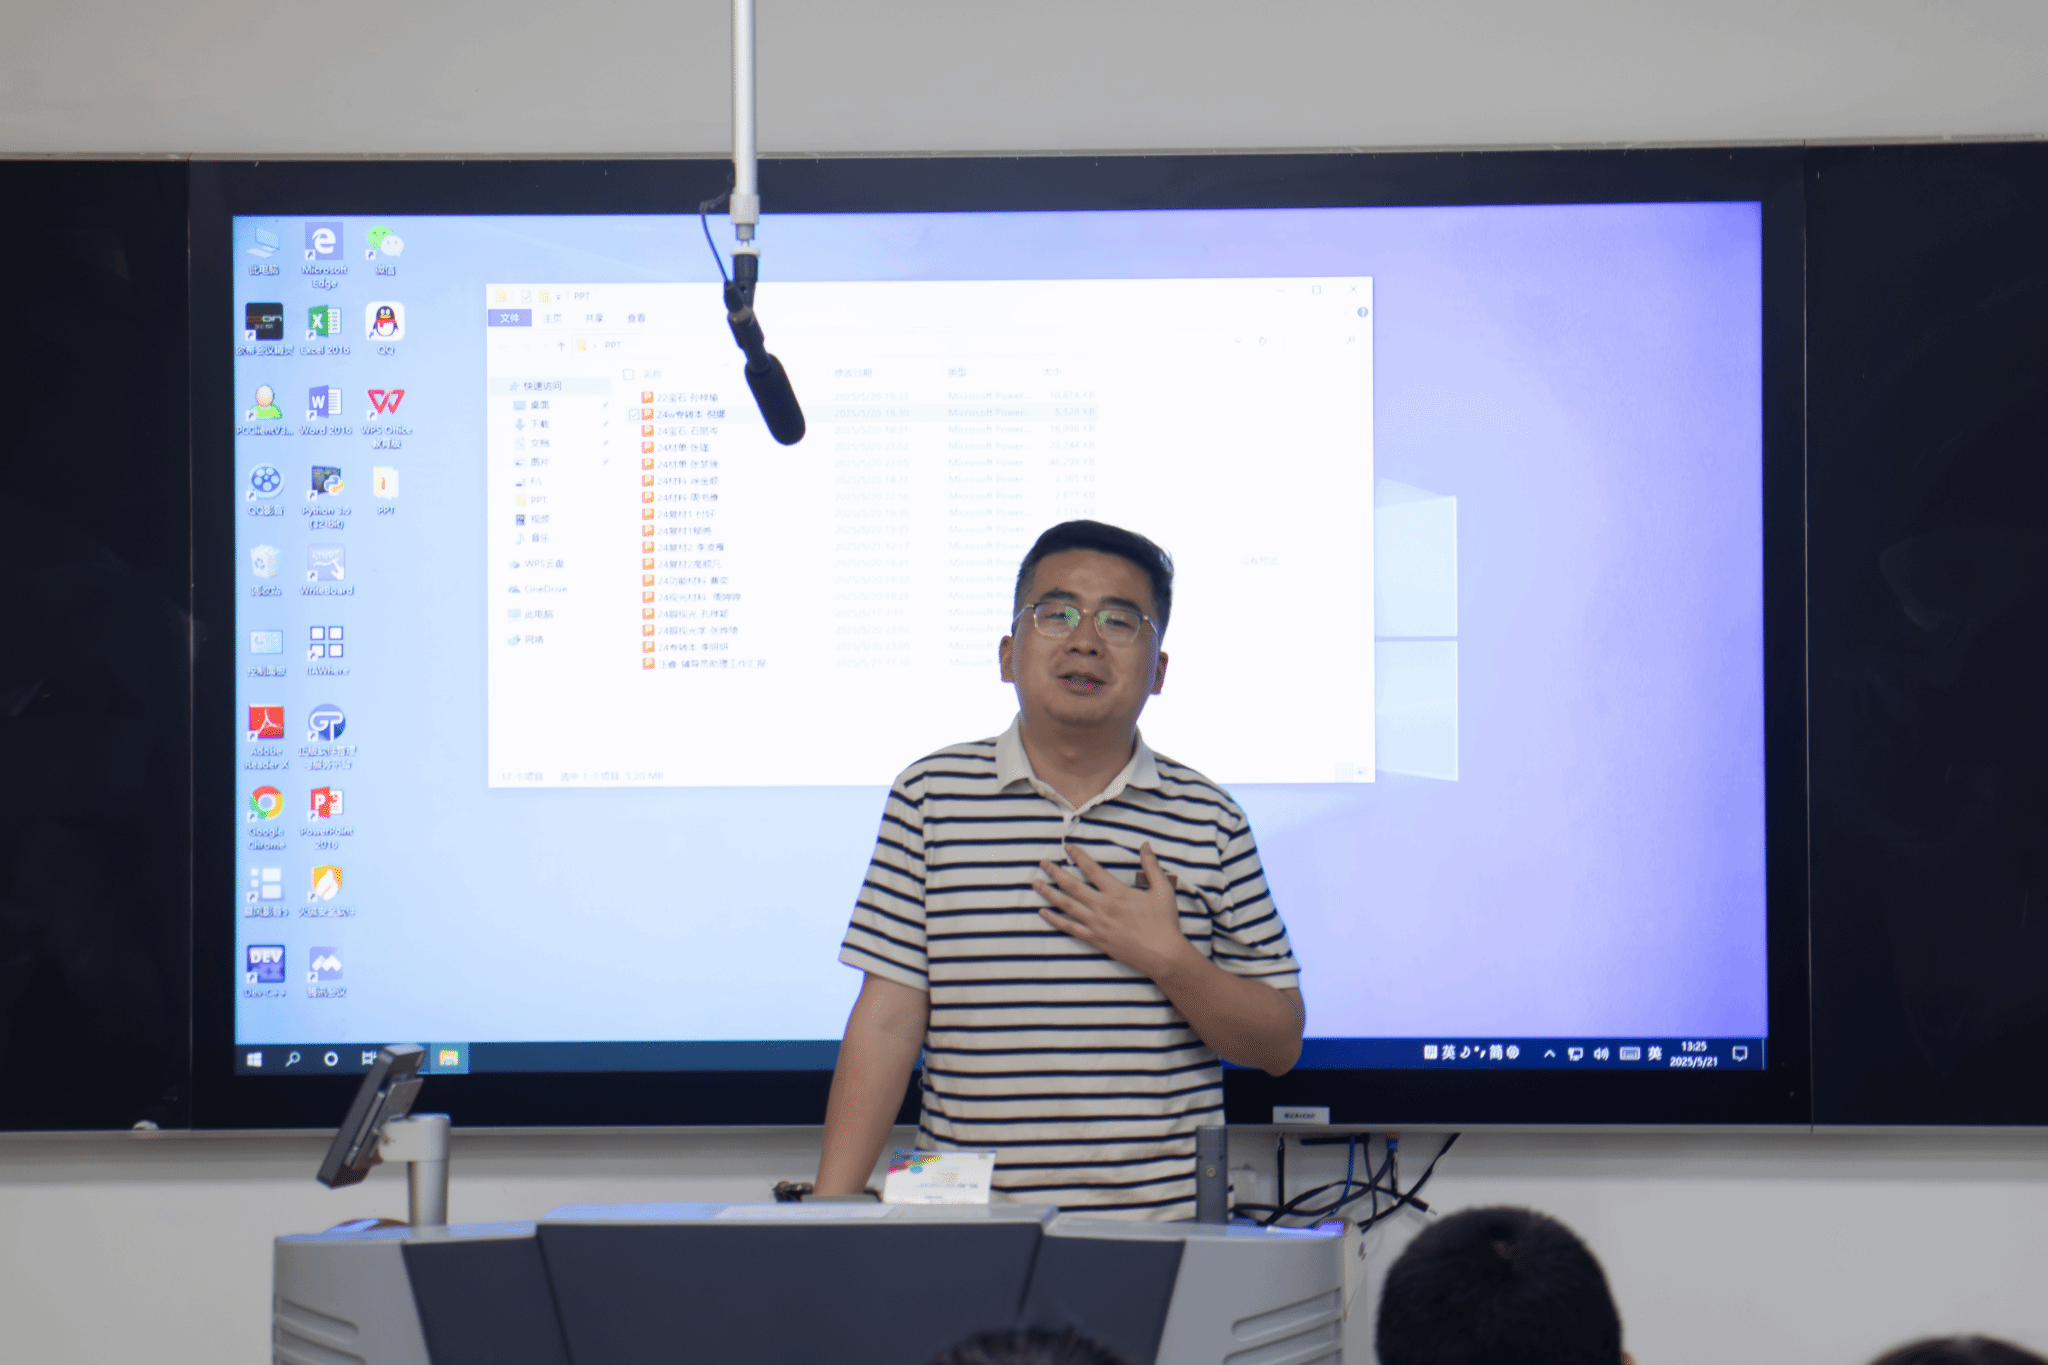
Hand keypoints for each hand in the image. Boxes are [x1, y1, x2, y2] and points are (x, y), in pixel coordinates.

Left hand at [1035, 842, 1197, 981]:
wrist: (1163, 955)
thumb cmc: (1164, 922)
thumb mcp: (1163, 889)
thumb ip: (1151, 865)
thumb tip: (1144, 844)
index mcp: (1118, 893)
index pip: (1092, 870)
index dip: (1078, 856)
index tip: (1067, 847)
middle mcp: (1103, 907)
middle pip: (1073, 886)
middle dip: (1055, 873)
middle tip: (1042, 863)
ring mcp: (1097, 925)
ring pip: (1067, 906)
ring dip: (1050, 893)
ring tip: (1036, 883)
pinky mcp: (1095, 940)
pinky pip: (1070, 928)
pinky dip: (1055, 920)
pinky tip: (1043, 912)